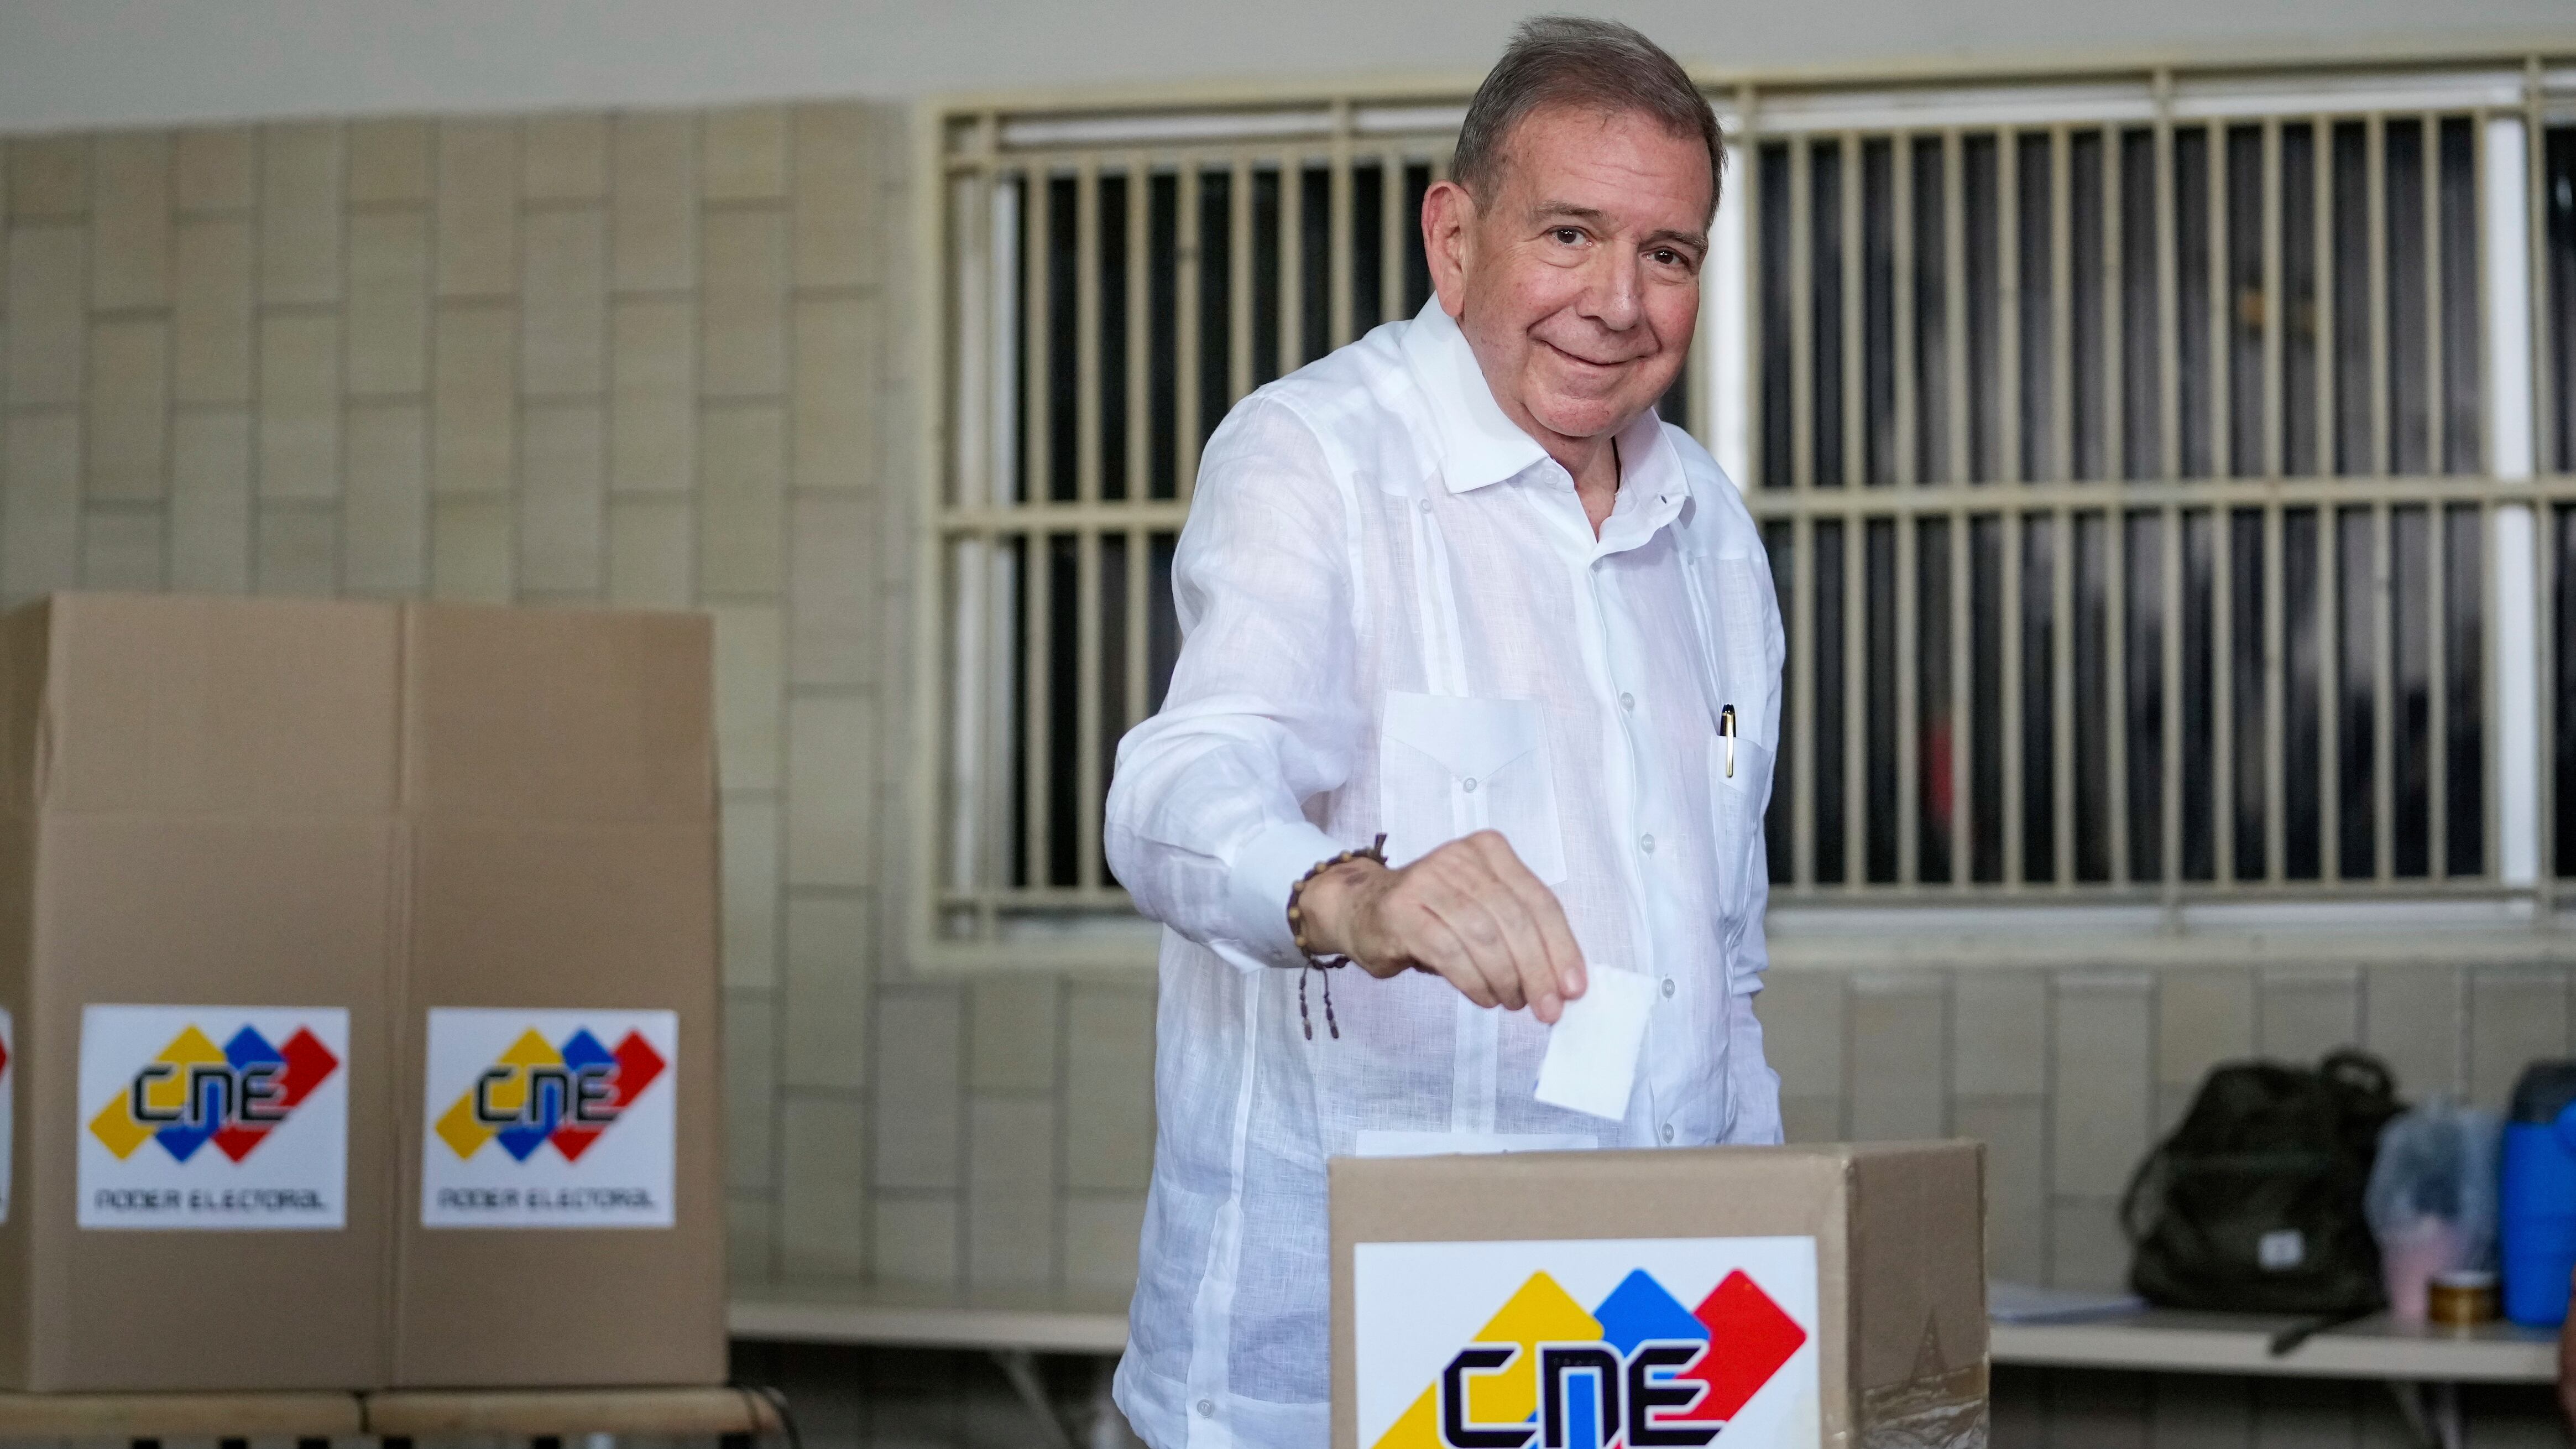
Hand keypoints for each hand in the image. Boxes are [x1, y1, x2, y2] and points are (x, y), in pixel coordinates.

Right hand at [1297, 830, 1586, 1022]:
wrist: (1361, 908)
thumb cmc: (1434, 916)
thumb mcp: (1483, 910)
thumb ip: (1520, 933)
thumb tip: (1562, 983)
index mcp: (1490, 850)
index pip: (1539, 900)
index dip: (1561, 948)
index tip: (1573, 989)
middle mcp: (1460, 857)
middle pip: (1514, 918)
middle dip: (1537, 970)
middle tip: (1547, 1009)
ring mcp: (1428, 879)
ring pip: (1483, 935)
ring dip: (1505, 979)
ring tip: (1512, 1003)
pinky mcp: (1402, 910)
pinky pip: (1448, 951)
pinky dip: (1473, 981)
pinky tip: (1484, 998)